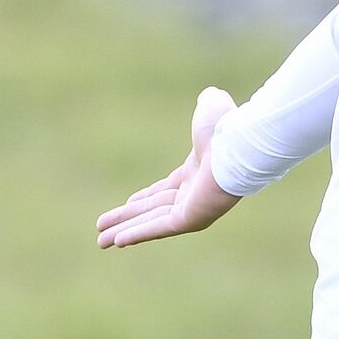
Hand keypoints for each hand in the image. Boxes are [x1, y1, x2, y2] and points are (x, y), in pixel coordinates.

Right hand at [96, 87, 241, 248]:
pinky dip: (138, 234)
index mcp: (196, 173)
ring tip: (101, 242)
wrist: (237, 146)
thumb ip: (206, 104)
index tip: (127, 203)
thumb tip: (209, 96)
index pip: (165, 191)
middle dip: (126, 219)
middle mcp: (193, 195)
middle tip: (104, 231)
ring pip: (150, 222)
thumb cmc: (224, 128)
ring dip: (124, 232)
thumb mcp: (210, 109)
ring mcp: (191, 209)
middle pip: (152, 210)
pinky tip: (118, 241)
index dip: (143, 198)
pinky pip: (158, 227)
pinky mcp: (190, 219)